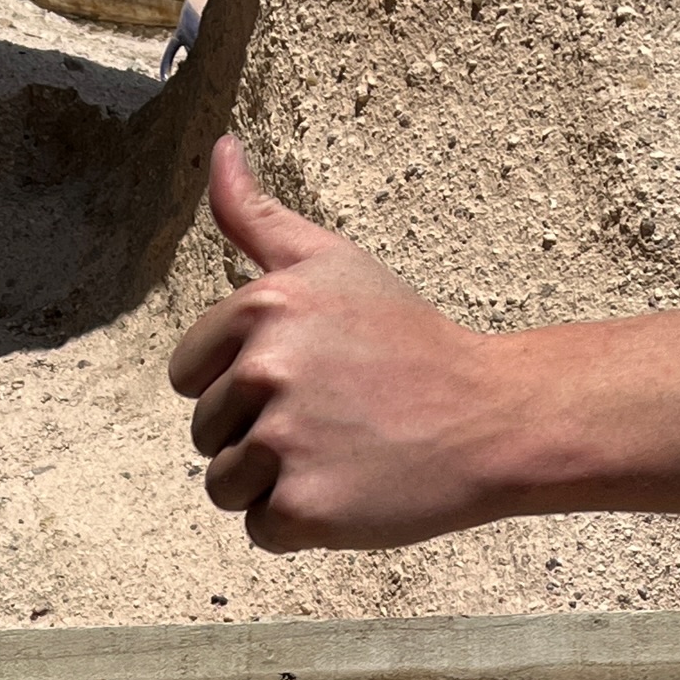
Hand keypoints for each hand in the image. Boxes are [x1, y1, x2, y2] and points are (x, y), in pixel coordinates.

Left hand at [169, 137, 523, 550]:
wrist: (490, 417)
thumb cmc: (407, 342)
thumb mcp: (334, 263)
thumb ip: (259, 217)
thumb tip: (220, 148)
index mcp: (259, 307)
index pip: (189, 377)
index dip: (240, 388)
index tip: (303, 380)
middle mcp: (264, 370)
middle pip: (206, 436)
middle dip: (259, 437)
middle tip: (334, 420)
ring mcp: (283, 442)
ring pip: (226, 487)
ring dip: (274, 484)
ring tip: (340, 456)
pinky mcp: (303, 508)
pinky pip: (261, 531)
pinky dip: (302, 524)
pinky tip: (351, 490)